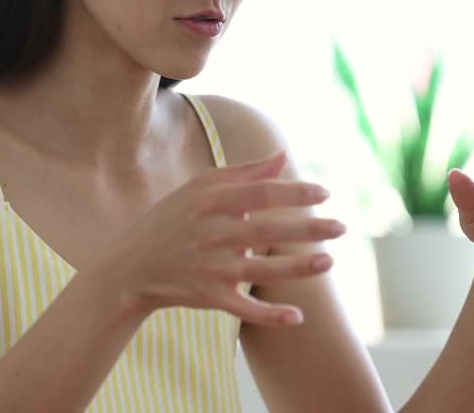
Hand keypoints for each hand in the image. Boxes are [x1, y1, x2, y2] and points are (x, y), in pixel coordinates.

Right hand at [104, 151, 345, 325]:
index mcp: (211, 203)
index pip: (262, 194)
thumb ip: (242, 173)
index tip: (326, 192)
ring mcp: (211, 268)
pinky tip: (298, 317)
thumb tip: (283, 157)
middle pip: (268, 230)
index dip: (296, 192)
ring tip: (330, 261)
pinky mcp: (210, 298)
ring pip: (262, 270)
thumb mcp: (198, 188)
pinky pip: (245, 309)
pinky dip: (270, 315)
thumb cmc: (171, 220)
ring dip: (298, 268)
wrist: (131, 267)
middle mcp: (212, 235)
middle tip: (342, 227)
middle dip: (308, 228)